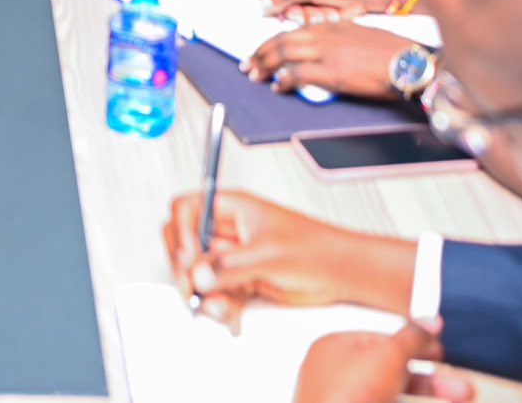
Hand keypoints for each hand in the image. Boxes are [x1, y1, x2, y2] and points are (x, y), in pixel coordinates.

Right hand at [165, 189, 415, 326]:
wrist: (341, 274)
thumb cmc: (316, 248)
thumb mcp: (270, 253)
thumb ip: (231, 265)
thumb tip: (199, 274)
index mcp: (232, 207)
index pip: (186, 210)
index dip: (181, 233)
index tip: (188, 258)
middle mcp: (228, 230)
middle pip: (185, 244)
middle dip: (185, 269)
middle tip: (192, 288)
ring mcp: (233, 257)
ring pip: (199, 275)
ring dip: (204, 295)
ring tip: (221, 307)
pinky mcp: (240, 280)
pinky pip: (216, 294)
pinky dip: (219, 307)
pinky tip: (232, 314)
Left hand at [248, 21, 410, 100]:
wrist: (406, 62)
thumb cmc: (390, 52)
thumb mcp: (360, 34)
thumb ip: (338, 38)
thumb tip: (323, 50)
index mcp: (331, 26)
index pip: (292, 30)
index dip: (273, 41)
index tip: (262, 50)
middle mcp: (325, 35)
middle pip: (282, 41)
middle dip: (261, 53)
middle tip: (248, 64)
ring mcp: (326, 53)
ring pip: (284, 55)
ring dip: (266, 66)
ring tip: (255, 75)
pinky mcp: (330, 72)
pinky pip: (298, 74)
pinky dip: (284, 81)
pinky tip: (279, 87)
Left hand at [296, 320, 470, 402]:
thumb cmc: (351, 395)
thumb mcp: (389, 355)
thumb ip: (413, 337)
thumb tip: (432, 319)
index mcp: (336, 348)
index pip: (383, 339)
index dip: (415, 345)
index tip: (443, 353)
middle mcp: (338, 376)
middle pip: (394, 373)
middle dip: (433, 382)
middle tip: (465, 391)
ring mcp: (347, 402)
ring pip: (395, 397)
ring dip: (430, 397)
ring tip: (464, 400)